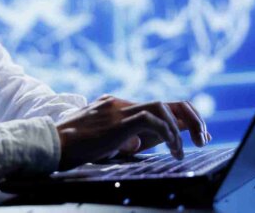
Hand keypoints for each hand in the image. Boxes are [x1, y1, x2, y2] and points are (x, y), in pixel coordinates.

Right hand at [55, 94, 211, 170]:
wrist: (50, 143)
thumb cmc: (72, 147)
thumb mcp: (103, 141)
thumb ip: (123, 138)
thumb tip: (139, 144)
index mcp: (118, 107)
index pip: (157, 107)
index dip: (181, 119)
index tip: (196, 135)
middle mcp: (121, 103)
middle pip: (167, 102)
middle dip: (191, 117)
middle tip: (204, 137)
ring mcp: (120, 109)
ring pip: (162, 107)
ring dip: (180, 128)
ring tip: (184, 149)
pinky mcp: (118, 120)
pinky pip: (152, 120)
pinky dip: (168, 134)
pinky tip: (173, 150)